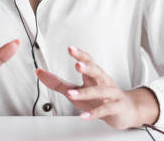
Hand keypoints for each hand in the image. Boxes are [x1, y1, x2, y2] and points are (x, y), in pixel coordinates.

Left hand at [35, 46, 159, 129]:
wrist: (124, 111)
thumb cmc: (100, 98)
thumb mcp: (77, 89)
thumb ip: (58, 82)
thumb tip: (39, 73)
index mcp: (94, 74)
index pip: (88, 60)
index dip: (80, 54)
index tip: (70, 48)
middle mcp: (104, 81)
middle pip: (97, 71)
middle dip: (88, 67)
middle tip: (77, 65)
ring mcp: (111, 94)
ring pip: (100, 91)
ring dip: (86, 92)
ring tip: (72, 94)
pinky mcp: (116, 107)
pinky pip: (105, 109)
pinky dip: (94, 113)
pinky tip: (83, 115)